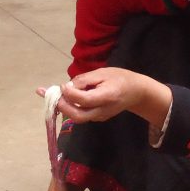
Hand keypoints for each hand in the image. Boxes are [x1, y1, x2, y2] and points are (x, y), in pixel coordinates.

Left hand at [38, 68, 171, 126]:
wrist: (136, 92)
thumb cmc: (120, 78)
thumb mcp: (103, 72)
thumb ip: (85, 79)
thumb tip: (67, 86)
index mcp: (107, 96)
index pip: (84, 100)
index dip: (70, 93)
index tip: (62, 85)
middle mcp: (103, 110)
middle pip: (78, 116)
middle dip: (62, 106)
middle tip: (53, 95)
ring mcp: (100, 116)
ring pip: (78, 118)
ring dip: (64, 108)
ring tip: (53, 95)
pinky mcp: (98, 118)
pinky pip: (81, 115)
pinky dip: (70, 108)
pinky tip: (63, 98)